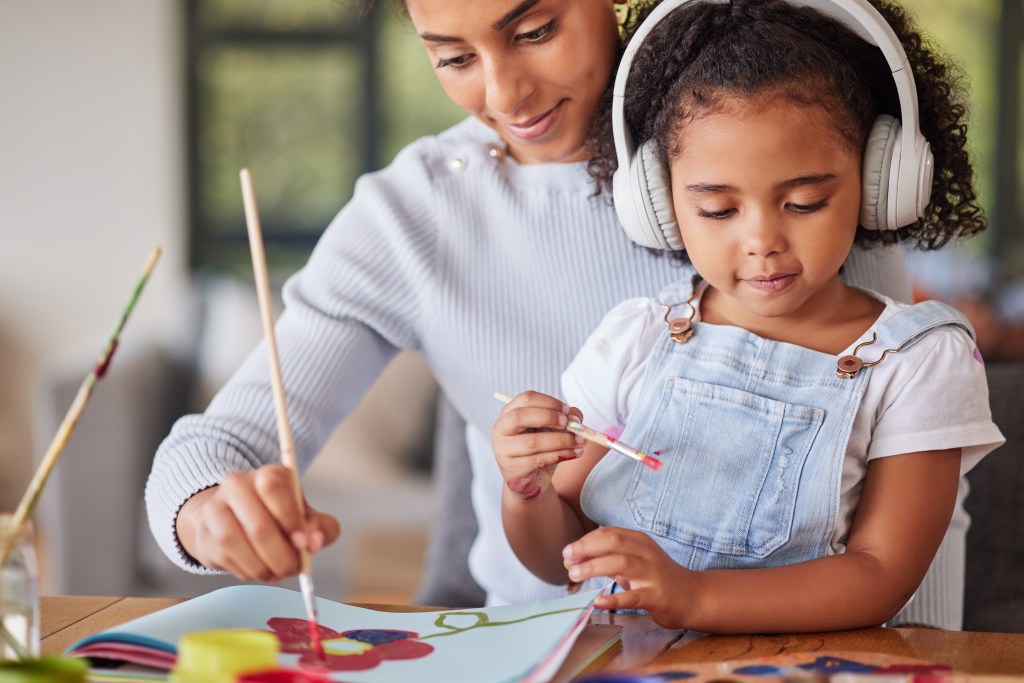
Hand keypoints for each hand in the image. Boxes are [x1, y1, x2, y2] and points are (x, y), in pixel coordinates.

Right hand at [175, 464, 340, 581]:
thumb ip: (320, 528)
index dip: (290, 519)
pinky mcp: (203, 532)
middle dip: (280, 556)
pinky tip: (259, 571)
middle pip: (258, 525)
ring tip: (277, 573)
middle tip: (293, 569)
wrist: (234, 515)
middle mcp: (237, 485)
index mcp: (268, 474)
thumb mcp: (304, 515)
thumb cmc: (277, 515)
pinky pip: (225, 558)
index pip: (274, 488)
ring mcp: (215, 508)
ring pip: (236, 544)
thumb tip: (315, 543)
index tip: (303, 544)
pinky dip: (247, 571)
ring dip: (262, 567)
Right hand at [491, 390, 584, 500]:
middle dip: (548, 417)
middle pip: (520, 416)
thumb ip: (565, 418)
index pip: (526, 399)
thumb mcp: (553, 429)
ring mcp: (503, 450)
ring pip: (533, 442)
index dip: (549, 402)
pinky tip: (574, 454)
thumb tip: (575, 418)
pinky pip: (538, 460)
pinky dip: (561, 455)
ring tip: (580, 442)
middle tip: (569, 424)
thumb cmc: (542, 449)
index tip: (567, 410)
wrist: (532, 480)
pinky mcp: (512, 469)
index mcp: (509, 413)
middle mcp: (500, 430)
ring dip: (562, 440)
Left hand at [562, 526, 693, 627]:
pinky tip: (597, 601)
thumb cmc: (657, 578)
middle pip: (613, 542)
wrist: (692, 596)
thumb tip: (576, 560)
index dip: (585, 541)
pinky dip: (613, 599)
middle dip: (586, 548)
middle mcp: (646, 552)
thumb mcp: (635, 561)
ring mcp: (652, 574)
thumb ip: (610, 558)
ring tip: (574, 575)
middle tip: (567, 559)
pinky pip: (633, 596)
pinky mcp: (656, 596)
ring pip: (620, 564)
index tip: (568, 552)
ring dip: (593, 568)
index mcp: (639, 541)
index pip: (608, 533)